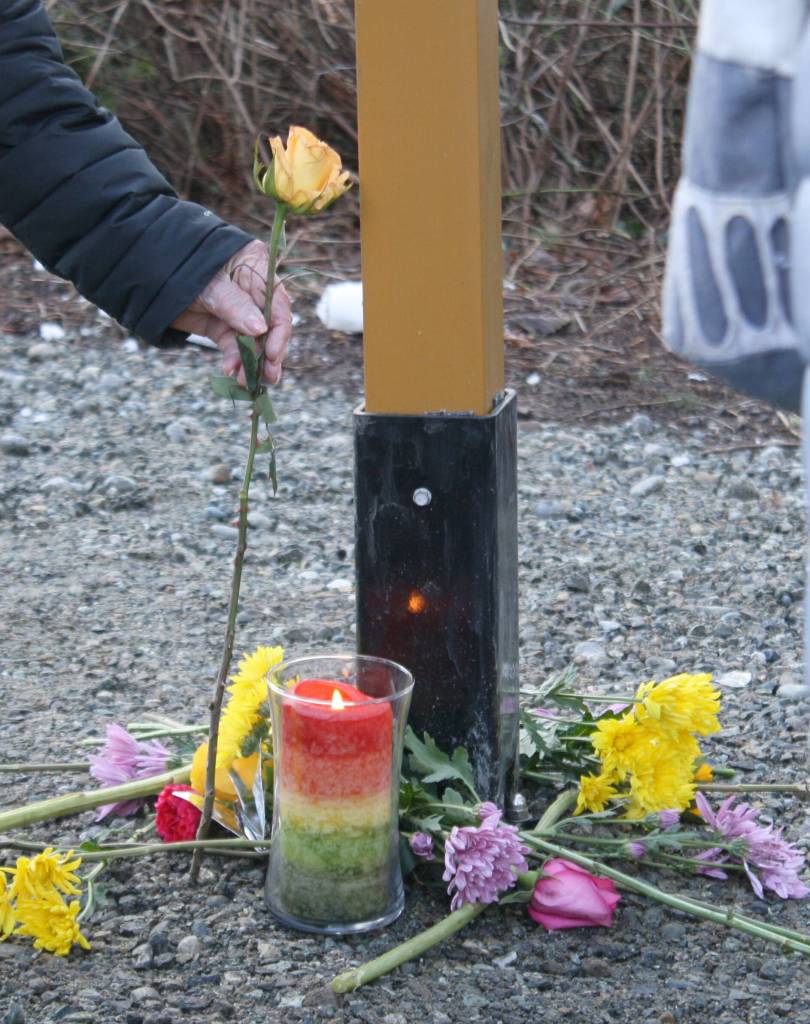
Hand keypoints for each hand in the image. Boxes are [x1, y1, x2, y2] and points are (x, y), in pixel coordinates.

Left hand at [170, 239, 291, 384]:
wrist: (148, 275)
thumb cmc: (182, 268)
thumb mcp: (210, 286)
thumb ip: (235, 306)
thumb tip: (260, 329)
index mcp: (256, 270)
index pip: (277, 304)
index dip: (278, 331)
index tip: (272, 354)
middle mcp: (252, 293)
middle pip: (270, 327)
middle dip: (267, 353)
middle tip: (268, 377)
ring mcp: (239, 312)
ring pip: (253, 342)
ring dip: (251, 363)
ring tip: (245, 381)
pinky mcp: (223, 328)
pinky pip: (234, 348)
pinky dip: (234, 361)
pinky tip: (230, 371)